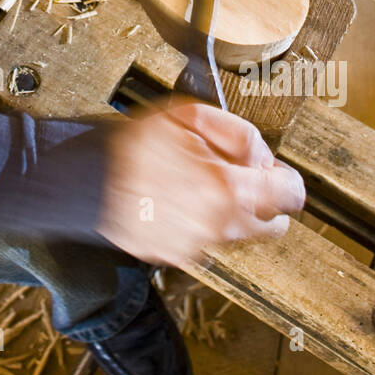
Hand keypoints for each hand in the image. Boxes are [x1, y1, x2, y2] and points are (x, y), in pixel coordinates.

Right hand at [96, 99, 305, 268]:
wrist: (83, 183)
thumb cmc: (132, 146)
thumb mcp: (187, 117)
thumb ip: (238, 133)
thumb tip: (261, 158)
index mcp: (226, 190)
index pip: (291, 197)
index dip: (285, 179)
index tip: (270, 170)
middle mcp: (217, 227)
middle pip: (272, 225)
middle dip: (261, 200)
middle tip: (232, 175)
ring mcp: (197, 248)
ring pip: (239, 234)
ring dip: (230, 212)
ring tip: (194, 184)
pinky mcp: (177, 257)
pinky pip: (207, 242)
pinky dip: (201, 224)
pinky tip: (175, 200)